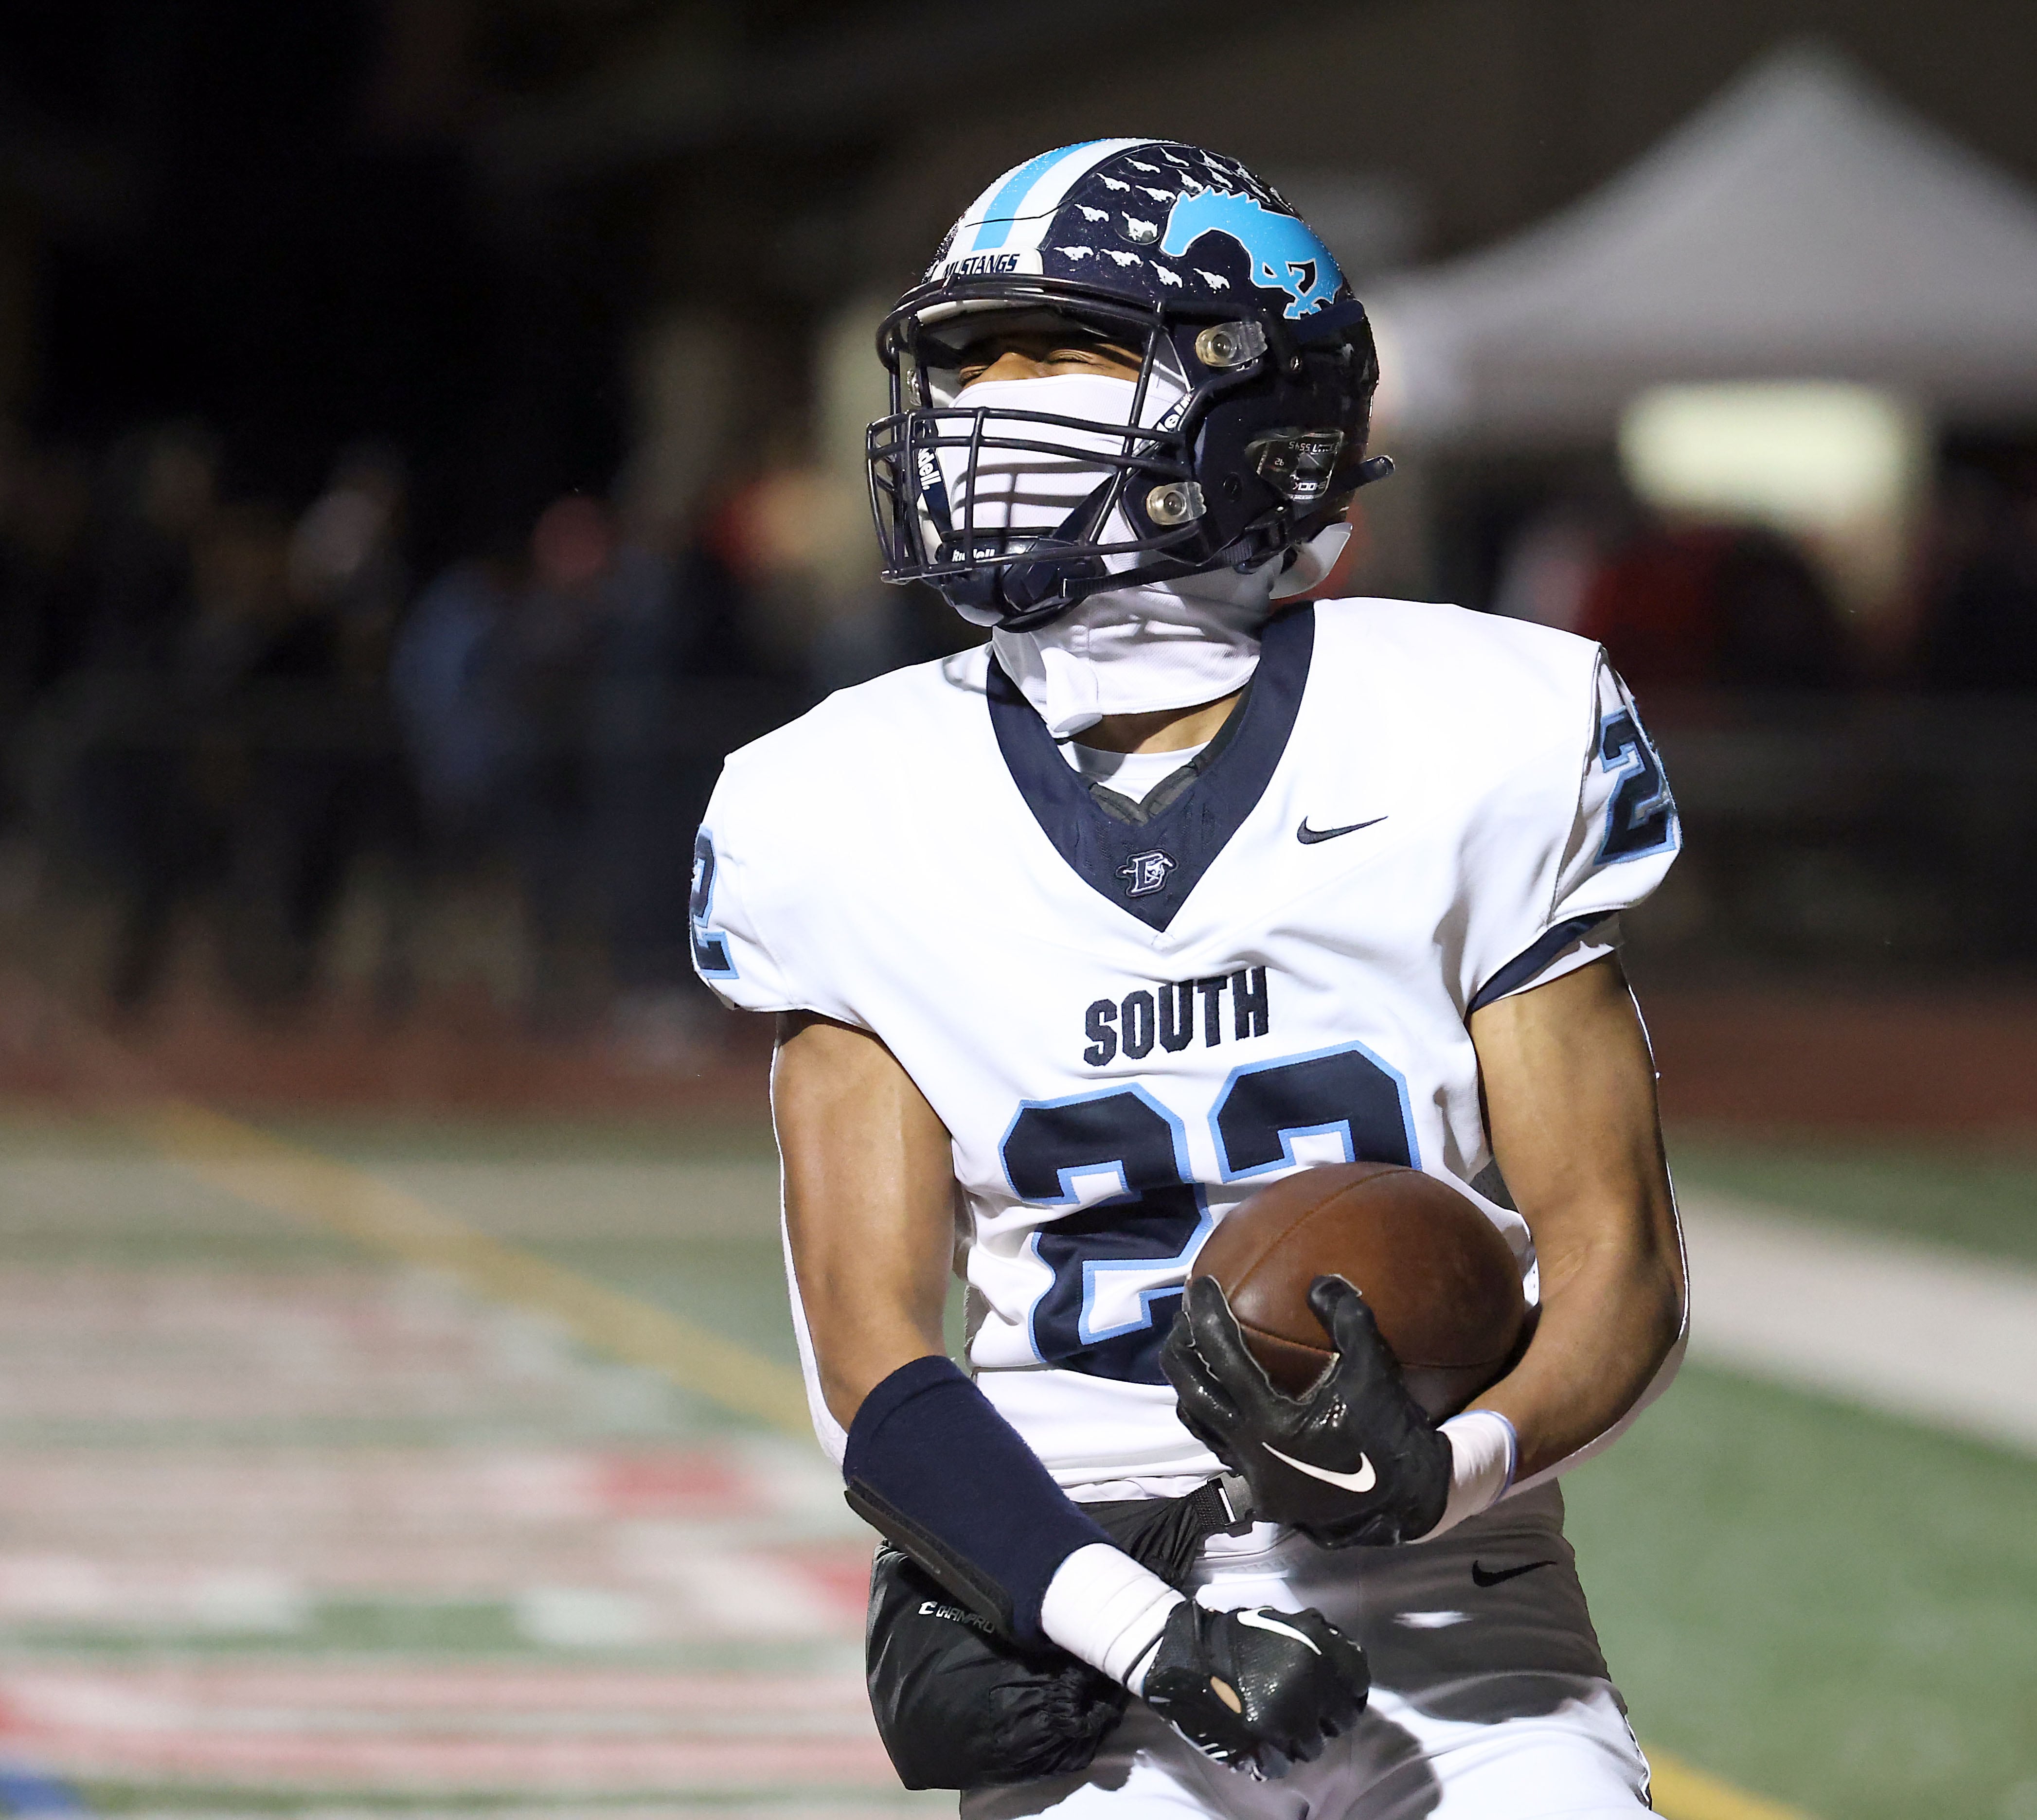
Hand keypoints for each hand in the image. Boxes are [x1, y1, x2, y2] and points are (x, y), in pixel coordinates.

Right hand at [1140, 1598, 1367, 1779]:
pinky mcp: (1261, 1746)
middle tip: (1300, 1708)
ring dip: (1297, 1737)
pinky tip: (1255, 1738)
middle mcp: (1307, 1685)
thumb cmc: (1229, 1637)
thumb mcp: (1280, 1623)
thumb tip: (1341, 1669)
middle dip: (1324, 1717)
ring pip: (1312, 1746)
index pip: (1357, 1681)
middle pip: (1341, 1720)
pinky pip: (1282, 1765)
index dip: (1347, 1689)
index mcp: (1316, 1650)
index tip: (1335, 1693)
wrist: (1180, 1655)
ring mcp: (1286, 1719)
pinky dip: (1270, 1757)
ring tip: (1271, 1720)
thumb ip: (1314, 1644)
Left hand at [1160, 1274, 1449, 1546]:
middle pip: (1191, 1390)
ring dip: (1189, 1384)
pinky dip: (1211, 1415)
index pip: (1221, 1356)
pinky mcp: (1258, 1492)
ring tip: (1193, 1351)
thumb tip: (1320, 1282)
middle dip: (1179, 1348)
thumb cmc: (1390, 1434)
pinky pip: (1218, 1445)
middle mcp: (1250, 1450)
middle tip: (1184, 1315)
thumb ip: (1348, 1320)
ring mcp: (1250, 1475)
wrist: (1407, 1503)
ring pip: (1197, 1422)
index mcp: (1272, 1421)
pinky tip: (1223, 1394)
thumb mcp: (1376, 1370)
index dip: (1206, 1315)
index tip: (1201, 1285)